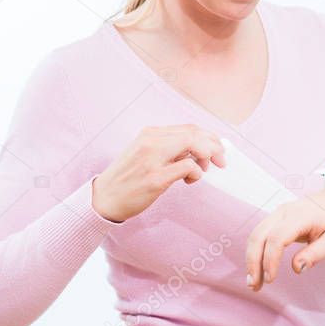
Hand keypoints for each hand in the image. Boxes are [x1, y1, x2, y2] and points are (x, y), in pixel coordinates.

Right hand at [91, 124, 225, 222]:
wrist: (104, 198)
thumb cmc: (128, 178)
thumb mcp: (145, 154)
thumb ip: (169, 148)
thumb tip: (198, 150)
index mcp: (149, 134)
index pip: (189, 128)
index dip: (208, 137)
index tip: (217, 149)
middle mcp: (151, 141)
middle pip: (194, 133)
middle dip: (214, 145)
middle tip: (220, 161)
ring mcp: (152, 159)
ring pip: (193, 144)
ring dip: (207, 156)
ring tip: (203, 170)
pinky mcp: (155, 178)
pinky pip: (188, 167)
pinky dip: (197, 172)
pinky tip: (191, 180)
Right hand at [245, 185, 324, 290]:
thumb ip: (316, 254)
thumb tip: (296, 268)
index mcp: (301, 216)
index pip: (277, 238)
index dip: (270, 260)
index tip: (270, 280)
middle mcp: (285, 211)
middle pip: (259, 235)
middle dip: (253, 262)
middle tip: (254, 286)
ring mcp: (279, 213)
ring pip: (256, 235)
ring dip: (251, 259)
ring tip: (254, 283)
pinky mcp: (277, 218)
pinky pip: (260, 234)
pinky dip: (256, 252)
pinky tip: (258, 269)